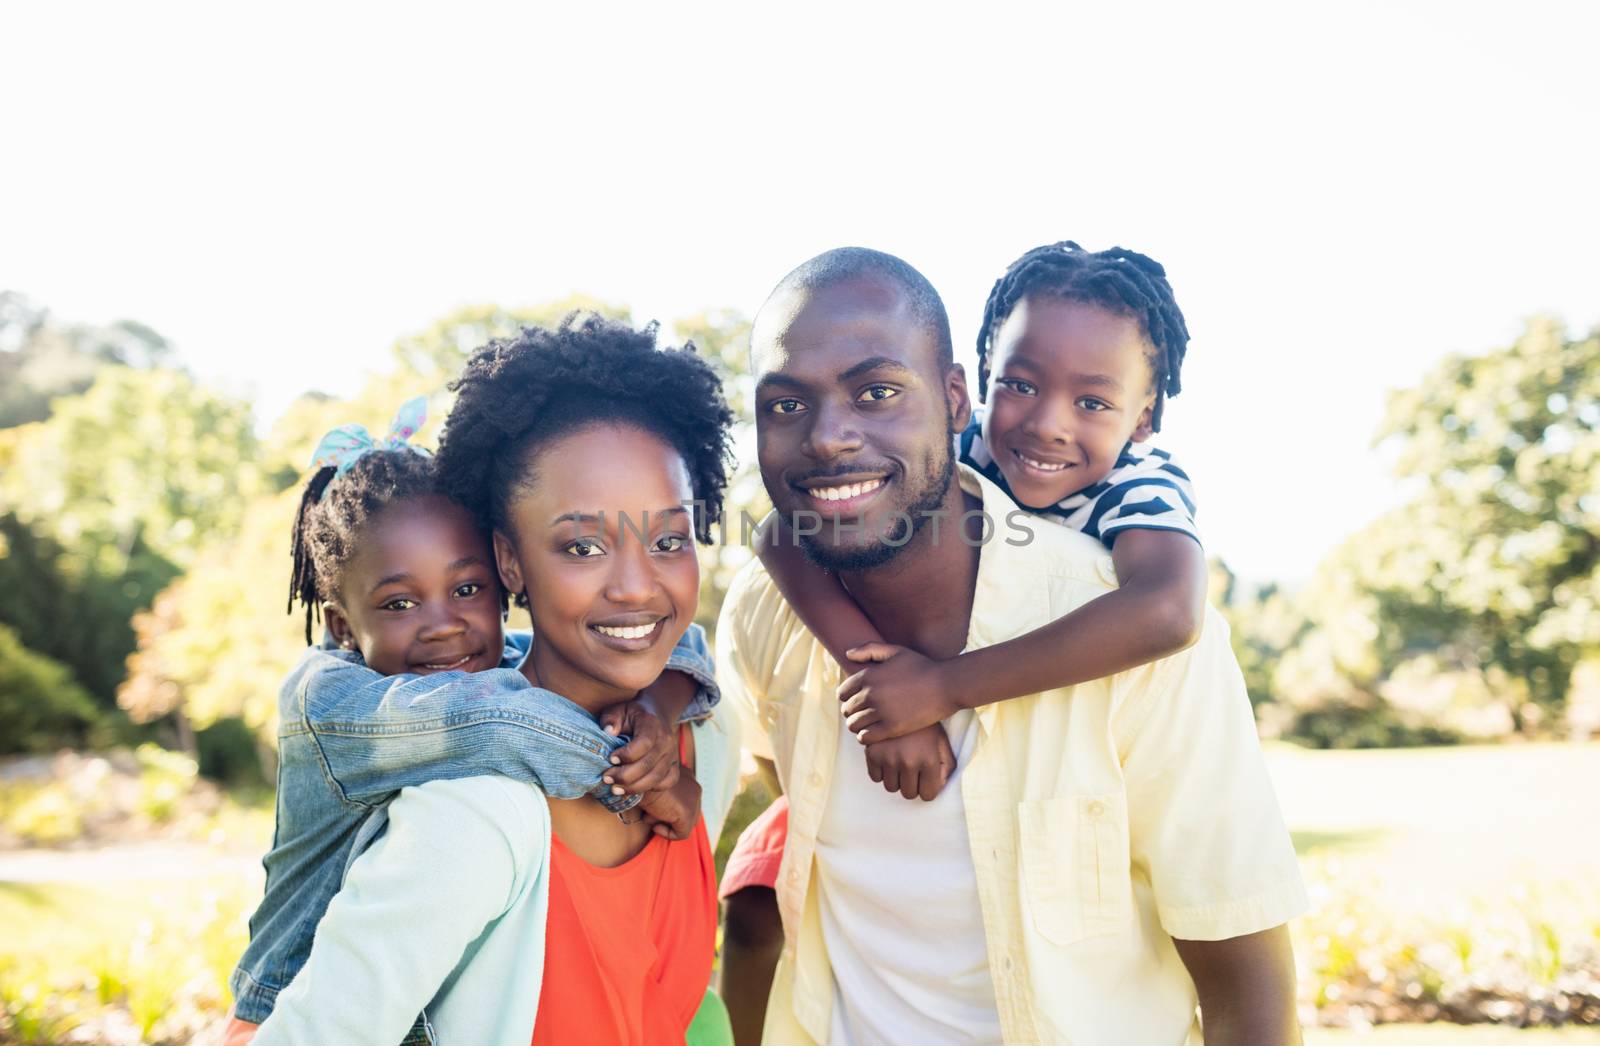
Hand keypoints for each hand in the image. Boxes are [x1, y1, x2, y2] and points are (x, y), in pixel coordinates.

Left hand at [598, 698, 680, 796]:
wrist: (656, 714)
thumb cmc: (633, 715)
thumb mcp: (618, 710)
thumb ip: (610, 719)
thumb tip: (608, 731)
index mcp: (652, 724)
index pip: (644, 743)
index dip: (627, 754)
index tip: (610, 759)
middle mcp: (666, 740)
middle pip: (648, 765)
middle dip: (625, 776)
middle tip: (607, 778)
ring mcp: (672, 754)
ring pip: (656, 777)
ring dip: (634, 787)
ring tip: (615, 789)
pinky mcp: (674, 765)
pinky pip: (667, 782)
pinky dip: (651, 789)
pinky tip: (634, 788)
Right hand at [637, 771, 702, 839]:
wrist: (640, 776)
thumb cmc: (641, 777)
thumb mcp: (652, 782)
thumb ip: (661, 793)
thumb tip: (655, 811)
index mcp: (688, 777)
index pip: (684, 799)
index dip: (667, 807)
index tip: (650, 808)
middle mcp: (695, 787)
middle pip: (686, 811)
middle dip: (668, 816)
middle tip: (648, 815)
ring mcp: (694, 801)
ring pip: (685, 823)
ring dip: (666, 824)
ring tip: (649, 818)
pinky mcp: (688, 813)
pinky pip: (682, 833)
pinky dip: (667, 833)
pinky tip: (655, 826)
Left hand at [838, 643, 958, 743]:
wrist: (946, 685)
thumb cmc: (921, 667)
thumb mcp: (896, 651)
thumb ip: (869, 649)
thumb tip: (847, 654)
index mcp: (868, 676)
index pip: (842, 692)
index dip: (846, 698)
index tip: (856, 701)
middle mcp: (870, 694)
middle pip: (847, 709)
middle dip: (852, 712)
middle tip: (862, 714)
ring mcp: (880, 712)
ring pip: (854, 725)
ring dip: (857, 725)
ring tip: (867, 724)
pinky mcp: (891, 728)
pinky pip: (866, 737)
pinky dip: (865, 737)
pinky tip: (874, 733)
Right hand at [863, 724, 954, 800]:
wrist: (901, 698)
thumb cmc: (925, 724)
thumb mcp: (942, 742)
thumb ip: (946, 766)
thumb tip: (937, 788)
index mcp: (929, 760)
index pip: (928, 795)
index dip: (928, 789)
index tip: (926, 781)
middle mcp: (908, 762)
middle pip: (908, 794)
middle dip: (912, 785)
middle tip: (912, 770)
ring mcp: (888, 758)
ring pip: (891, 787)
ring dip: (896, 779)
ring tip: (900, 762)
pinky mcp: (872, 752)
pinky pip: (875, 777)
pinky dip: (881, 771)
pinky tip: (887, 757)